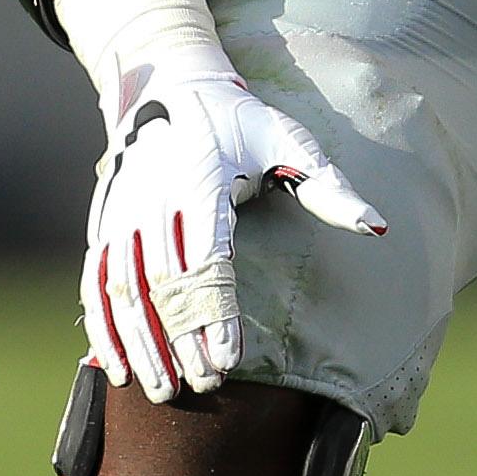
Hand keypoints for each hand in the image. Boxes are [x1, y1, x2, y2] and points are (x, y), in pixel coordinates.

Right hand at [81, 72, 382, 403]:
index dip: (215, 313)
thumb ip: (330, 189)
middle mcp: (154, 201)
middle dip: (182, 340)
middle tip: (204, 387)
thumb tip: (378, 228)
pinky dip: (103, 327)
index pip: (207, 260)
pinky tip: (114, 368)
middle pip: (165, 285)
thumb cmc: (240, 122)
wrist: (170, 84)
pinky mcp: (104, 225)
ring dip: (140, 344)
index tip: (226, 360)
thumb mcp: (290, 141)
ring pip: (125, 291)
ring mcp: (122, 215)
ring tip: (163, 391)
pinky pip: (98, 283)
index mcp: (201, 182)